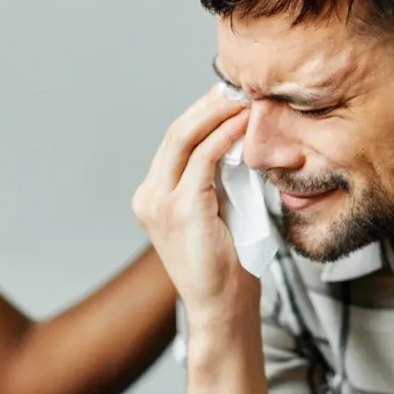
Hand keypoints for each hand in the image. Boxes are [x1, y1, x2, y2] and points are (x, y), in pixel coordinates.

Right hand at [133, 85, 254, 324]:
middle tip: (239, 85)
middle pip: (176, 133)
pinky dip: (226, 136)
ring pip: (185, 139)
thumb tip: (238, 142)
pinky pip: (205, 159)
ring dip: (217, 114)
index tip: (230, 95)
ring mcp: (159, 203)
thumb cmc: (228, 264)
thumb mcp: (219, 211)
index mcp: (153, 196)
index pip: (175, 141)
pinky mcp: (181, 209)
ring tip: (245, 97)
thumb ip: (218, 180)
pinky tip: (245, 124)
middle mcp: (148, 196)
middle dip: (209, 104)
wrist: (222, 307)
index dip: (202, 114)